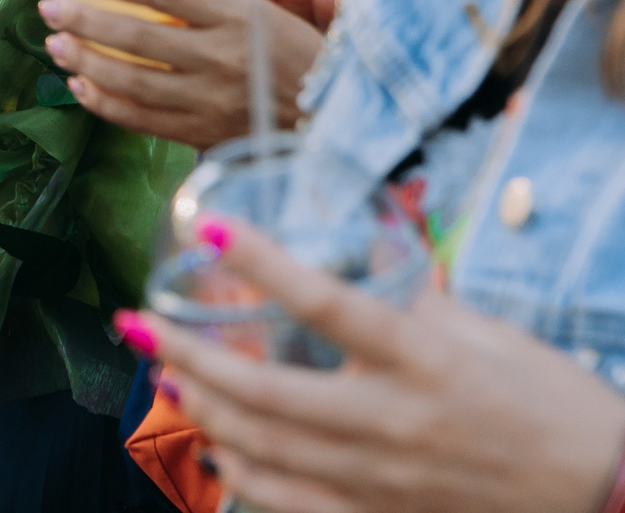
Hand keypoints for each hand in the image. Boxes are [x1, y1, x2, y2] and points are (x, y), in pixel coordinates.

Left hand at [40, 0, 323, 145]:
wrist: (325, 116)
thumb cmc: (284, 49)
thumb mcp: (253, 1)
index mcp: (237, 16)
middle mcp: (224, 58)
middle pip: (141, 37)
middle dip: (85, 21)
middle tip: (47, 7)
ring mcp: (213, 101)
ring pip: (136, 82)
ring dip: (87, 63)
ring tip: (54, 44)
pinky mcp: (204, 134)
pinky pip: (144, 121)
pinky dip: (106, 104)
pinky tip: (80, 85)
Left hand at [136, 217, 624, 512]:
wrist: (602, 494)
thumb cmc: (553, 403)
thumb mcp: (490, 335)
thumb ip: (413, 299)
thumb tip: (352, 254)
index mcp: (426, 362)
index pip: (328, 304)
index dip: (263, 264)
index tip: (209, 229)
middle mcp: (394, 423)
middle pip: (265, 391)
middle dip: (186, 353)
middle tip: (136, 321)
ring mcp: (382, 480)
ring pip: (264, 448)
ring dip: (201, 409)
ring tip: (165, 372)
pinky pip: (291, 503)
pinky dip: (243, 475)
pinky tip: (215, 448)